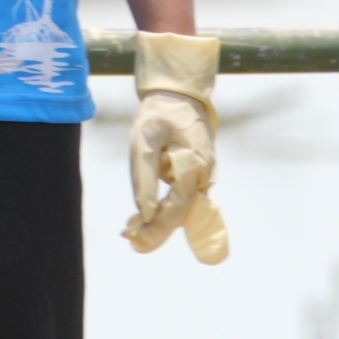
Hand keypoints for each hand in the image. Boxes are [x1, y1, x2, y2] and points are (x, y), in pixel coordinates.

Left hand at [115, 30, 229, 265]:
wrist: (179, 94)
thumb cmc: (159, 114)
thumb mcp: (143, 142)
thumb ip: (144, 179)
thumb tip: (144, 214)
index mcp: (193, 165)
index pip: (177, 206)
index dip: (158, 227)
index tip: (138, 242)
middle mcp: (204, 174)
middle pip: (182, 211)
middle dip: (159, 229)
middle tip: (134, 244)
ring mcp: (204, 174)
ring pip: (182, 204)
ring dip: (162, 219)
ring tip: (133, 233)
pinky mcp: (198, 173)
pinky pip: (183, 195)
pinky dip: (166, 206)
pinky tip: (146, 216)